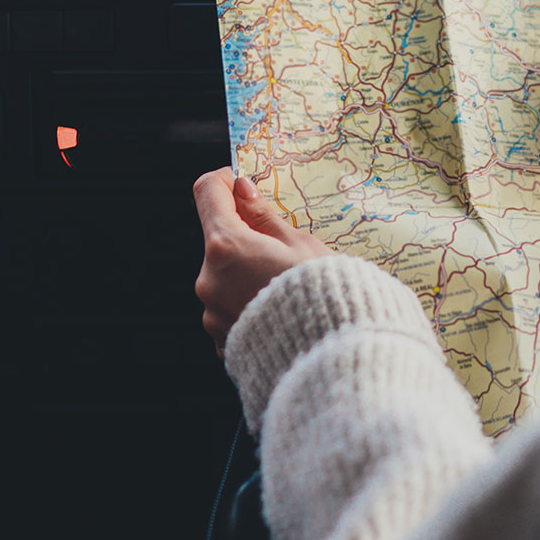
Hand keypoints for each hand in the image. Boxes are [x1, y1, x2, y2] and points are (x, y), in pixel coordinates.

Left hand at [194, 168, 332, 349]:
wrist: (332, 358)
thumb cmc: (325, 293)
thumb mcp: (299, 245)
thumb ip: (263, 216)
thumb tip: (241, 189)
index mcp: (226, 246)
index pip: (207, 192)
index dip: (225, 181)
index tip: (245, 184)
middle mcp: (208, 279)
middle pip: (218, 239)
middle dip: (245, 235)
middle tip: (284, 247)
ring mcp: (211, 313)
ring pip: (225, 275)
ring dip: (247, 272)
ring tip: (287, 287)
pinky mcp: (220, 340)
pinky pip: (230, 309)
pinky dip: (249, 303)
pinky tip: (280, 312)